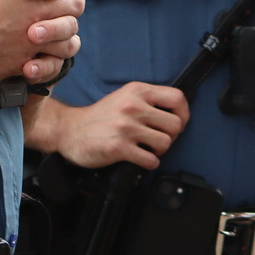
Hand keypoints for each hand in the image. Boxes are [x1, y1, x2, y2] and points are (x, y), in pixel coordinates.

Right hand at [0, 0, 82, 89]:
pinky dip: (49, 61)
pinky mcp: (25, 61)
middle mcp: (36, 9)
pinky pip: (54, 61)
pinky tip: (36, 58)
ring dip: (62, 30)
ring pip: (70, 32)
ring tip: (47, 31)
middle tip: (52, 3)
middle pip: (74, 1)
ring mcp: (34, 37)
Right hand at [50, 83, 188, 168]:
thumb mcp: (125, 97)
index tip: (179, 122)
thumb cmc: (100, 117)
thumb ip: (148, 100)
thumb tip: (177, 112)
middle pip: (175, 124)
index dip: (184, 113)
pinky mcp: (118, 147)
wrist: (70, 130)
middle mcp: (133, 106)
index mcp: (137, 91)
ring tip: (148, 148)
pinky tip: (140, 158)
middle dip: (171, 136)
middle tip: (159, 139)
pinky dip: (149, 163)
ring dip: (160, 151)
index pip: (177, 97)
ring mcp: (126, 127)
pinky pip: (150, 159)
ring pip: (165, 143)